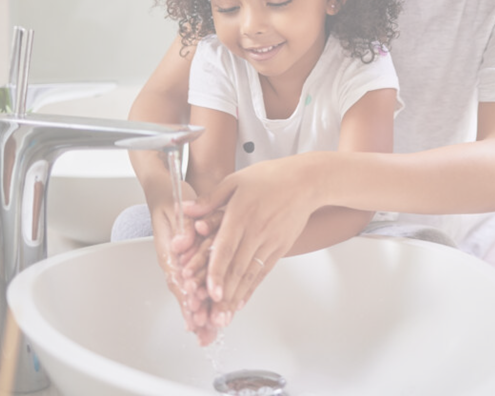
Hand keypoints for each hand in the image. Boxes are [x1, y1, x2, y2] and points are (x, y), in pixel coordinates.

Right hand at [149, 190, 217, 343]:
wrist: (166, 191)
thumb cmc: (172, 198)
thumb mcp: (177, 207)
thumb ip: (182, 227)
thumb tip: (182, 244)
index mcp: (169, 249)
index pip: (177, 277)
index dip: (187, 294)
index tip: (196, 308)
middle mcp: (173, 259)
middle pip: (183, 291)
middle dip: (194, 312)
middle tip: (204, 331)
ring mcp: (180, 262)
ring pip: (190, 291)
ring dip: (198, 312)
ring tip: (208, 332)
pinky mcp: (189, 260)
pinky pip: (195, 284)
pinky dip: (203, 300)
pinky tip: (209, 315)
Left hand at [184, 152, 323, 309]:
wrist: (306, 182)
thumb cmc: (271, 178)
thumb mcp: (236, 180)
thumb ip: (210, 199)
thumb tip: (187, 210)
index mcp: (241, 214)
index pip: (226, 248)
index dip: (216, 271)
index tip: (209, 291)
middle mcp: (255, 232)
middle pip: (237, 268)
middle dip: (223, 294)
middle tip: (212, 315)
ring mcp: (269, 242)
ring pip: (250, 274)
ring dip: (236, 297)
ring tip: (224, 316)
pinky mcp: (279, 248)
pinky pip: (263, 272)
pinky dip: (251, 289)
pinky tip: (241, 302)